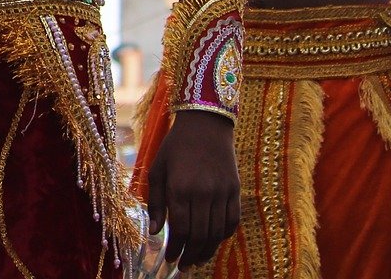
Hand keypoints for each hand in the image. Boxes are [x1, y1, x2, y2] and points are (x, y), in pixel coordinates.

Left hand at [144, 110, 238, 267]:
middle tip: (183, 266)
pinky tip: (213, 242)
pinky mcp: (235, 190)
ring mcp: (222, 192)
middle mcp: (202, 192)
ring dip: (207, 251)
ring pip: (217, 232)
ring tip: (196, 260)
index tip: (169, 259)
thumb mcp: (157, 169)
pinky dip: (223, 236)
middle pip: (199, 235)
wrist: (206, 125)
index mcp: (180, 187)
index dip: (175, 248)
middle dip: (190, 255)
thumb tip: (155, 233)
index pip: (180, 229)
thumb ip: (156, 202)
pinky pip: (232, 221)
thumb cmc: (176, 147)